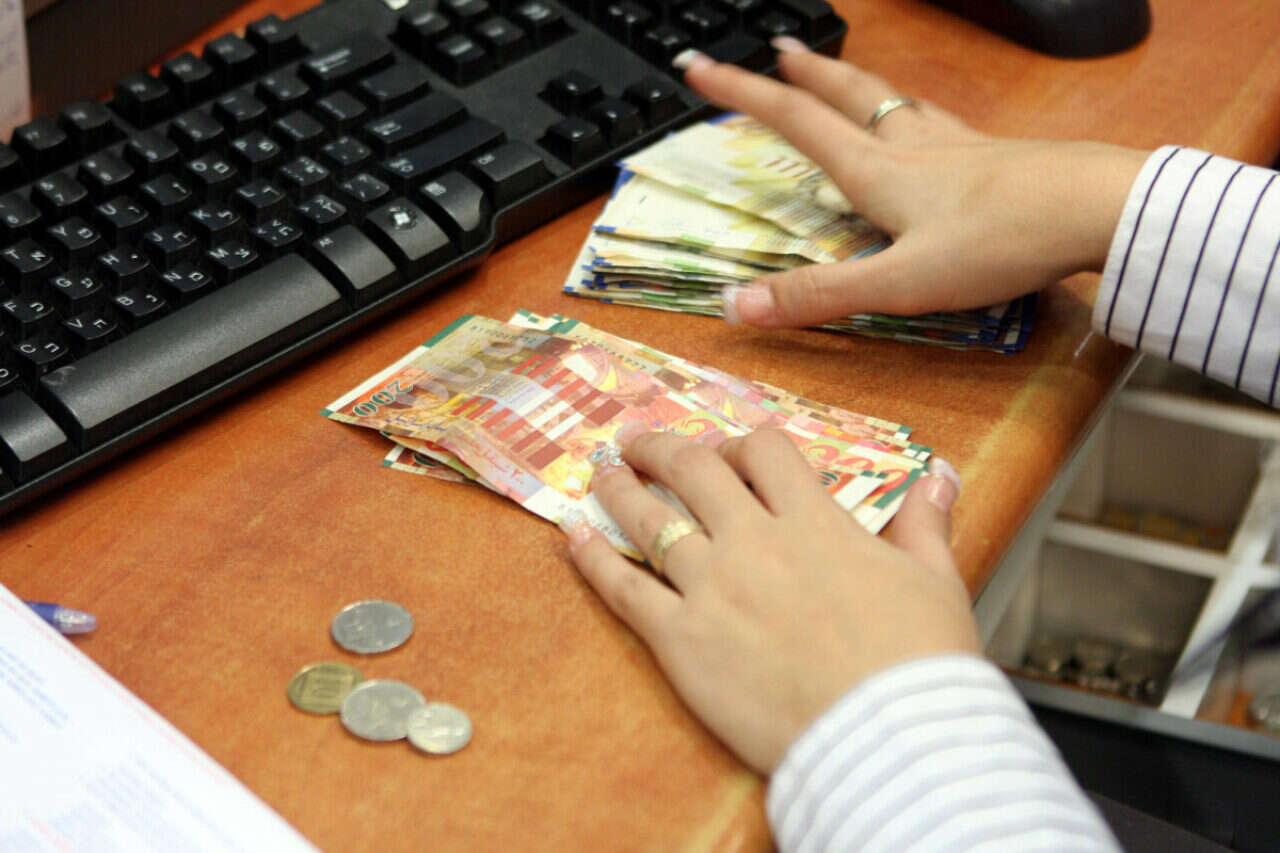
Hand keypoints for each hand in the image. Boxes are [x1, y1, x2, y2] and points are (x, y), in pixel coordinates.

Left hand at [561, 429, 979, 774]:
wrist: (890, 738)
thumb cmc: (920, 663)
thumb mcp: (935, 581)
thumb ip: (923, 524)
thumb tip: (936, 476)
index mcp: (815, 522)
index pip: (765, 453)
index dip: (741, 444)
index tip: (727, 452)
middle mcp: (755, 541)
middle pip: (693, 470)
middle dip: (662, 449)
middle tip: (638, 443)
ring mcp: (712, 588)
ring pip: (650, 519)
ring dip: (619, 489)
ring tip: (600, 473)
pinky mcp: (682, 640)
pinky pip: (625, 589)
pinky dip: (594, 558)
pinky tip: (575, 536)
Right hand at [676, 40, 1149, 327]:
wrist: (1098, 208)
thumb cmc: (1001, 242)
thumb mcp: (900, 283)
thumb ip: (820, 296)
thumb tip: (737, 307)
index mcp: (877, 171)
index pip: (794, 120)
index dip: (741, 94)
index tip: (700, 69)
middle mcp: (911, 145)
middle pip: (844, 94)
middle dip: (800, 73)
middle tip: (774, 49)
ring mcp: (956, 144)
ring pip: (891, 100)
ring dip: (853, 82)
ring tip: (835, 72)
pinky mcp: (993, 155)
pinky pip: (937, 118)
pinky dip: (911, 109)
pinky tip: (924, 121)